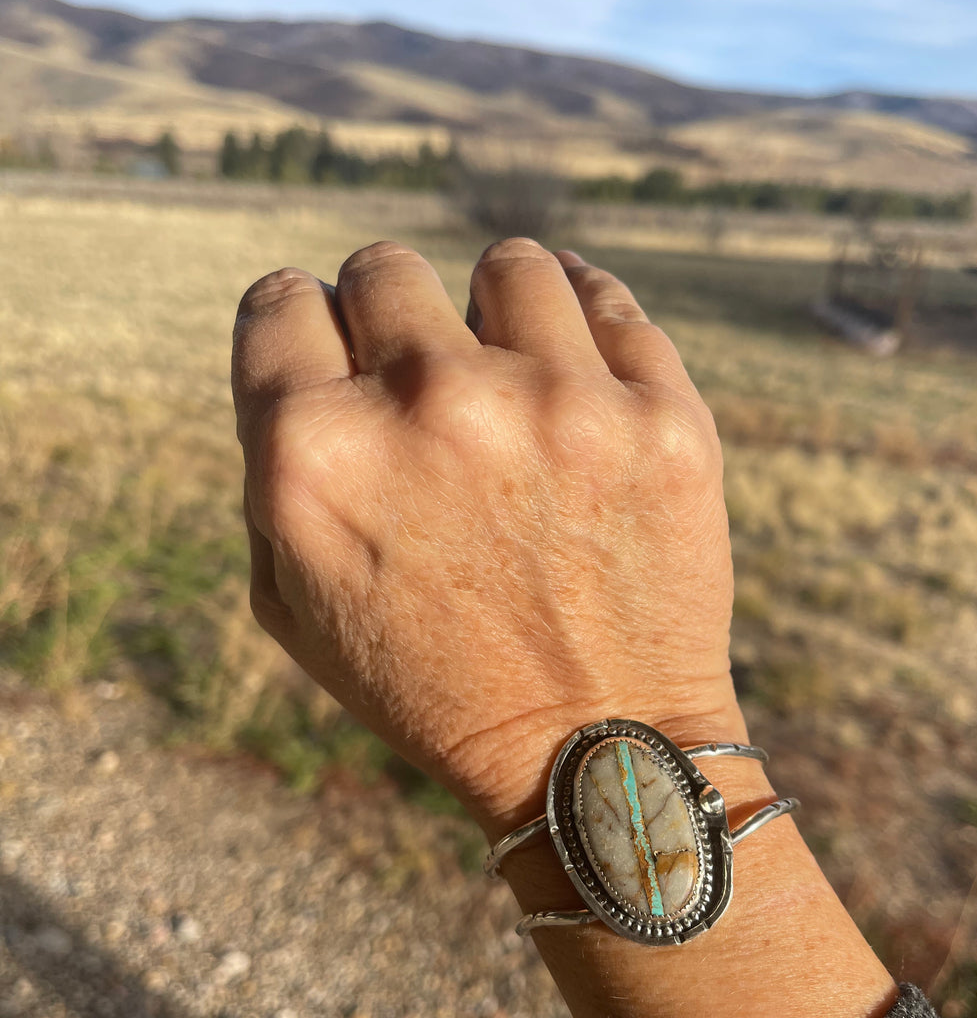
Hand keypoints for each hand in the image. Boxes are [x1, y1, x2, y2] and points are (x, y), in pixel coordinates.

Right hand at [232, 238, 744, 838]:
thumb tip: (307, 358)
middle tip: (425, 386)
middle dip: (393, 320)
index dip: (304, 331)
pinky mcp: (659, 415)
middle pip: (386, 269)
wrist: (596, 752)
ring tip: (512, 376)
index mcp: (316, 452)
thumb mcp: (292, 600)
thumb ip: (276, 464)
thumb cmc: (431, 684)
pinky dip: (584, 325)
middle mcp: (429, 404)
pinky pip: (606, 301)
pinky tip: (576, 374)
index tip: (338, 360)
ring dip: (496, 313)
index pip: (282, 302)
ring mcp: (555, 402)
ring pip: (507, 265)